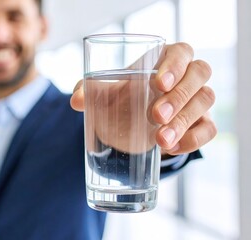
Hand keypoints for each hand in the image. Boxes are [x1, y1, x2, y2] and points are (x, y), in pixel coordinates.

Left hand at [71, 42, 216, 154]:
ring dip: (184, 121)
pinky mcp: (201, 123)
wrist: (127, 127)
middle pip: (199, 73)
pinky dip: (194, 139)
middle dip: (179, 96)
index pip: (181, 51)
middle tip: (155, 115)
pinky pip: (209, 129)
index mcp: (164, 59)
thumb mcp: (101, 95)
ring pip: (205, 101)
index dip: (175, 64)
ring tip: (160, 140)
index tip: (158, 83)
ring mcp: (197, 99)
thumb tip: (76, 101)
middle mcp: (186, 75)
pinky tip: (171, 147)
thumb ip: (87, 92)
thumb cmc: (119, 100)